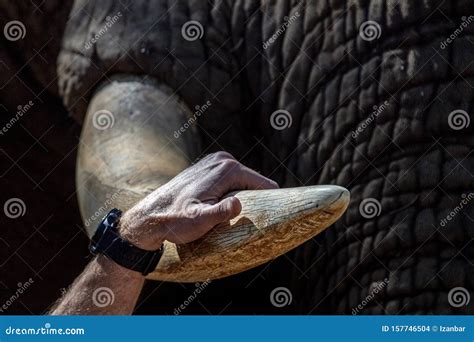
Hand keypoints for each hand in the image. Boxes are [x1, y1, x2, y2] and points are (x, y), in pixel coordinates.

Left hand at [118, 152, 278, 249]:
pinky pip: (232, 181)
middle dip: (256, 200)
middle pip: (255, 182)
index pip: (265, 184)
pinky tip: (224, 208)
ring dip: (244, 197)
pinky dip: (233, 193)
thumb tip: (239, 203)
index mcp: (227, 169)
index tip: (271, 219)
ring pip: (243, 182)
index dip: (270, 202)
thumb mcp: (199, 220)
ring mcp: (215, 161)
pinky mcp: (210, 167)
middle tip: (249, 223)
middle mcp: (223, 159)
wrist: (151, 215)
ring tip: (235, 218)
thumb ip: (220, 212)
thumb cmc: (175, 220)